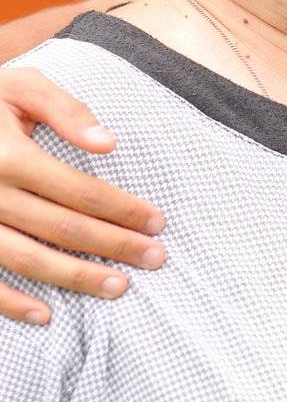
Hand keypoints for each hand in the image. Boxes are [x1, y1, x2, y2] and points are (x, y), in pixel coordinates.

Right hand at [0, 68, 166, 324]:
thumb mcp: (21, 86)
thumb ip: (66, 110)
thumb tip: (109, 145)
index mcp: (9, 153)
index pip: (79, 190)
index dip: (122, 209)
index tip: (157, 223)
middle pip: (62, 227)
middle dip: (113, 246)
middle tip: (155, 259)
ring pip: (27, 259)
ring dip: (75, 277)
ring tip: (118, 288)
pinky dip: (11, 303)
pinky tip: (45, 315)